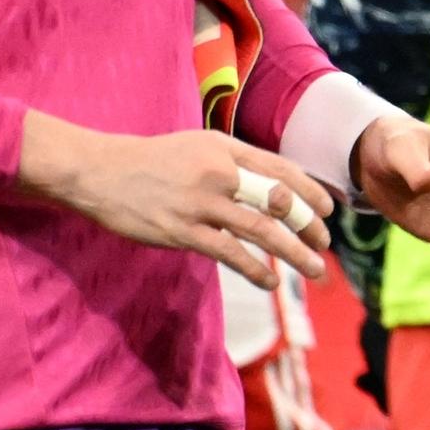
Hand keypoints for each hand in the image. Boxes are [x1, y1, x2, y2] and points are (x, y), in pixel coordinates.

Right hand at [18, 115, 333, 287]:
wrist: (101, 172)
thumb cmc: (152, 162)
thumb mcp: (197, 146)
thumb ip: (233, 161)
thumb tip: (270, 184)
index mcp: (225, 148)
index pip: (282, 169)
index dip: (311, 191)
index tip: (328, 211)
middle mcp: (219, 172)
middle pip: (279, 199)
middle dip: (308, 225)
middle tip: (324, 244)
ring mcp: (201, 202)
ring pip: (262, 230)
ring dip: (293, 252)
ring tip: (314, 269)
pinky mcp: (183, 231)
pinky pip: (230, 253)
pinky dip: (255, 270)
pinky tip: (270, 282)